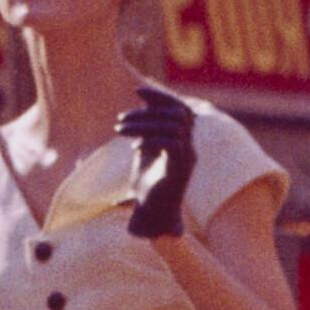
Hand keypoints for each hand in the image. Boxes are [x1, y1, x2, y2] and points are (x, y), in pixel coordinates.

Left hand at [116, 82, 200, 238]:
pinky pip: (173, 145)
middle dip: (148, 111)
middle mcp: (190, 148)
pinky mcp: (181, 171)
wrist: (151, 217)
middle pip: (178, 114)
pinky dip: (152, 141)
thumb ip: (145, 132)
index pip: (180, 109)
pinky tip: (134, 149)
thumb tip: (139, 110)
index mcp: (182, 141)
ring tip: (120, 130)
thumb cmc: (146, 186)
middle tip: (121, 118)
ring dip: (143, 125)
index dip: (161, 97)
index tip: (137, 91)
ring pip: (174, 127)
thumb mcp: (143, 153)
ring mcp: (188, 159)